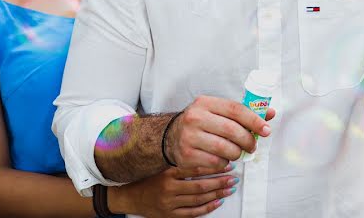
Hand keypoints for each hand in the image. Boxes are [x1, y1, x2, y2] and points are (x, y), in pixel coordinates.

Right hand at [108, 166, 238, 216]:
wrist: (130, 196)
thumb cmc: (148, 178)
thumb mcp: (162, 165)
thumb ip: (180, 160)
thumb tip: (207, 152)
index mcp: (167, 173)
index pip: (195, 168)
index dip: (214, 166)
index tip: (227, 163)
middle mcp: (169, 189)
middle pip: (200, 186)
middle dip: (220, 181)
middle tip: (233, 177)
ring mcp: (170, 204)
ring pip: (199, 199)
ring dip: (217, 194)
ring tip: (230, 188)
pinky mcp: (171, 215)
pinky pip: (193, 213)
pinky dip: (207, 207)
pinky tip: (218, 201)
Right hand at [165, 96, 275, 169]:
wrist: (171, 136)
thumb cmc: (201, 123)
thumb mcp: (217, 112)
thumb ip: (242, 112)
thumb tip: (269, 113)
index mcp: (205, 103)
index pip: (235, 109)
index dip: (254, 120)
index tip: (266, 130)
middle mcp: (195, 117)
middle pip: (232, 131)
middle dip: (248, 140)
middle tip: (252, 146)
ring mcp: (189, 137)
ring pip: (225, 149)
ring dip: (237, 153)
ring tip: (238, 152)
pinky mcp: (187, 155)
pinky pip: (215, 163)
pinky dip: (224, 163)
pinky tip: (223, 158)